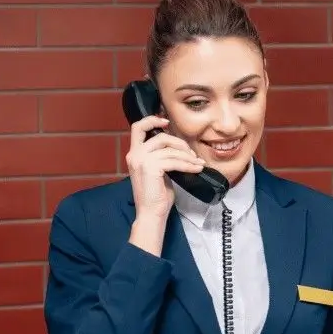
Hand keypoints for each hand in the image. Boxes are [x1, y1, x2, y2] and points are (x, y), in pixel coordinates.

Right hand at [125, 116, 204, 252]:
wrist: (151, 213)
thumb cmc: (156, 195)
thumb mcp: (158, 171)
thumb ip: (162, 157)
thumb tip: (180, 147)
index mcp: (134, 154)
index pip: (138, 128)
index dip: (152, 120)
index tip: (167, 122)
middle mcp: (135, 155)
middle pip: (160, 136)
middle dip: (180, 143)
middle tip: (192, 154)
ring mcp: (141, 161)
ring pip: (170, 149)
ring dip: (188, 156)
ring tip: (197, 164)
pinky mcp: (151, 168)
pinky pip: (175, 161)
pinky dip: (189, 165)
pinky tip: (197, 169)